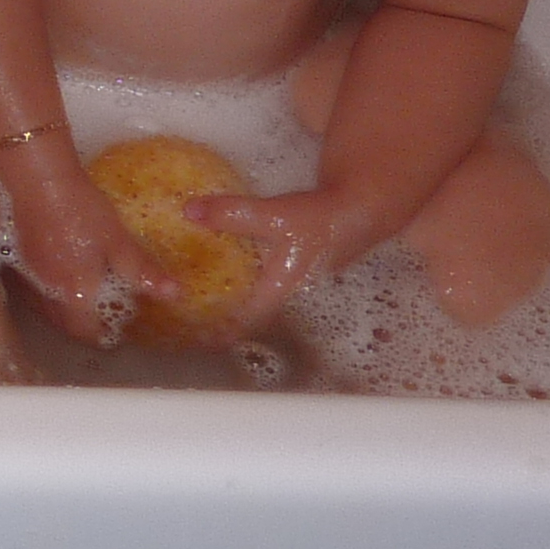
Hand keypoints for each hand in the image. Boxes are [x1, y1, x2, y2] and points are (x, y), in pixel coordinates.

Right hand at [0, 140, 180, 344]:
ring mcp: (30, 277)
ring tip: (81, 304)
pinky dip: (49, 296)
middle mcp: (48, 294)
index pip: (86, 332)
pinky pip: (34, 292)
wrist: (37, 181)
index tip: (115, 334)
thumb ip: (142, 272)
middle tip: (100, 321)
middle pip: (64, 325)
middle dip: (82, 329)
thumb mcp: (118, 241)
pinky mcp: (17, 260)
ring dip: (64, 315)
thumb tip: (173, 295)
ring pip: (46, 310)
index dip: (102, 336)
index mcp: (75, 294)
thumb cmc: (81, 212)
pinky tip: (57, 280)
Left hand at [188, 187, 382, 335]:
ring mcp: (293, 277)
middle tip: (193, 320)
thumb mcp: (275, 216)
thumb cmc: (322, 220)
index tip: (201, 341)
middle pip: (252, 311)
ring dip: (234, 297)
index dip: (224, 330)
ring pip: (257, 294)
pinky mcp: (293, 261)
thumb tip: (189, 212)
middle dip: (225, 317)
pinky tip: (226, 266)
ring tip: (202, 297)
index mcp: (281, 287)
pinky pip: (260, 276)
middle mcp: (288, 289)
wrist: (360, 207)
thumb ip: (233, 214)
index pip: (248, 319)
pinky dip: (242, 275)